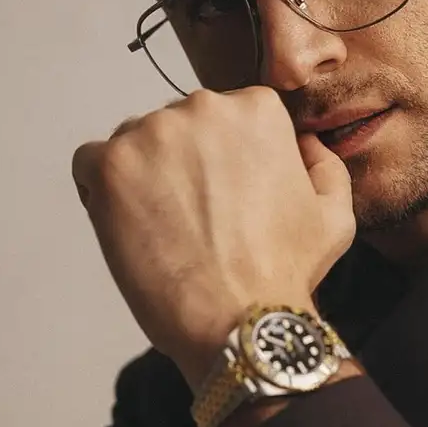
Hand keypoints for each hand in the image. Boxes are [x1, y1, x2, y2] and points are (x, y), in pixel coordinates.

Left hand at [72, 87, 355, 386]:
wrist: (239, 319)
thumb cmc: (286, 270)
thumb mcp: (335, 215)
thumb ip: (325, 164)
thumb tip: (303, 143)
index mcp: (257, 110)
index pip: (231, 116)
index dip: (229, 158)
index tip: (230, 194)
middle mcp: (203, 107)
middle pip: (183, 125)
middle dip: (187, 163)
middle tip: (200, 216)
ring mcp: (151, 133)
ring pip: (138, 142)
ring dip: (147, 176)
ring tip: (169, 228)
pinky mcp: (109, 165)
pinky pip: (92, 162)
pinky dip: (105, 191)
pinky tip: (134, 226)